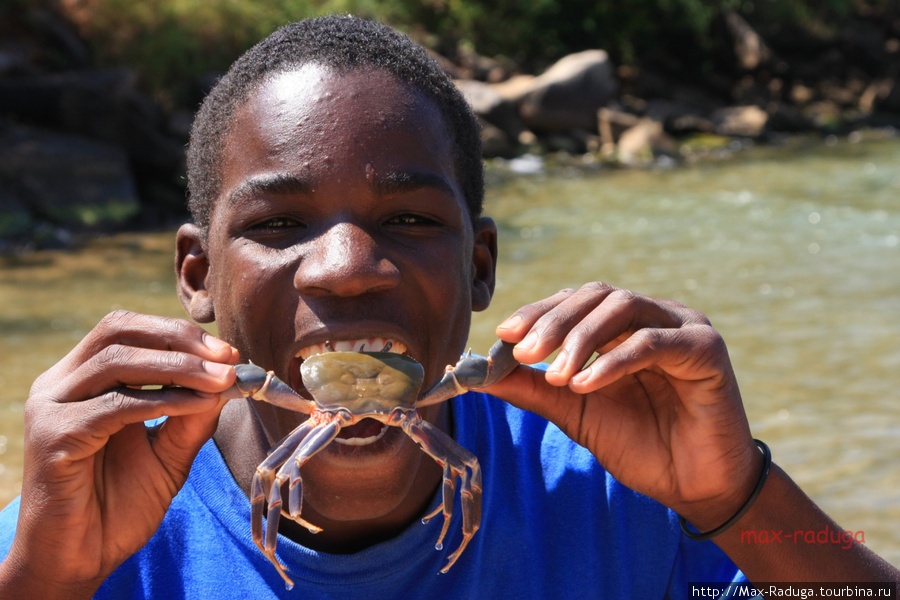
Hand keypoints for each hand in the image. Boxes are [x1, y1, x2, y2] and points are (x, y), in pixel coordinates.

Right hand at [1, 311, 237, 597]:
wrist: (83, 559)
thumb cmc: (120, 504)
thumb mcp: (169, 451)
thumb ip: (192, 414)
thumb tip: (227, 377)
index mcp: (82, 379)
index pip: (127, 329)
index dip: (178, 333)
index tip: (227, 351)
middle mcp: (60, 385)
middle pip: (118, 331)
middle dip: (179, 339)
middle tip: (227, 357)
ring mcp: (51, 408)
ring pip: (117, 362)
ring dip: (179, 366)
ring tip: (222, 380)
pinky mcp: (53, 437)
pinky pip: (117, 406)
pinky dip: (164, 401)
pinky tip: (199, 405)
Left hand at [485, 283, 761, 529]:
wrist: (693, 486)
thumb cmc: (638, 444)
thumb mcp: (574, 411)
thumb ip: (532, 387)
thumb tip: (478, 372)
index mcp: (623, 324)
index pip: (575, 300)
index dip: (539, 311)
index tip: (504, 335)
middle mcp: (653, 316)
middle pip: (596, 295)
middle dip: (554, 321)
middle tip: (523, 352)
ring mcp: (682, 327)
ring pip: (622, 307)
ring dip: (582, 337)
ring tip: (556, 375)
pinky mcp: (706, 349)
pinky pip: (653, 341)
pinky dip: (613, 359)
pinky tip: (584, 384)